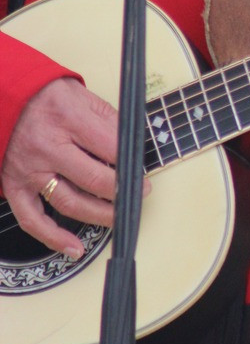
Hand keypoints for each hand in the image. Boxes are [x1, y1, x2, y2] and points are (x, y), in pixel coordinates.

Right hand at [1, 77, 144, 258]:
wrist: (8, 98)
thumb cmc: (48, 96)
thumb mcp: (83, 95)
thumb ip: (108, 120)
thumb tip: (133, 145)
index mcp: (68, 118)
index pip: (110, 147)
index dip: (131, 162)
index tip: (142, 169)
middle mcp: (48, 146)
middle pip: (94, 179)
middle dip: (123, 191)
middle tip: (140, 193)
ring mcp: (30, 170)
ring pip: (70, 202)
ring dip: (100, 215)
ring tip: (120, 217)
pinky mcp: (14, 186)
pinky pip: (32, 219)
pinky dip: (54, 237)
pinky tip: (75, 247)